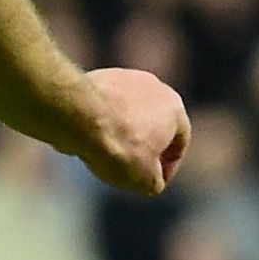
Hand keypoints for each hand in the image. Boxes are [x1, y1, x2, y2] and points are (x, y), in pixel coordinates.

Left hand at [68, 69, 189, 195]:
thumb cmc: (119, 147)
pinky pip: (104, 106)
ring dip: (121, 132)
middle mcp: (154, 86)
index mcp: (174, 107)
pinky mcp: (98, 77)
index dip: (168, 167)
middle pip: (154, 123)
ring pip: (127, 112)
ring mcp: (124, 78)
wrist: (80, 118)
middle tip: (130, 167)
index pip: (179, 142)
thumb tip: (152, 180)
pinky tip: (87, 138)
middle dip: (144, 146)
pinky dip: (100, 121)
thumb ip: (155, 181)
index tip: (153, 182)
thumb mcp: (145, 180)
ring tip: (104, 153)